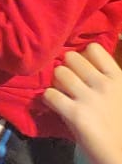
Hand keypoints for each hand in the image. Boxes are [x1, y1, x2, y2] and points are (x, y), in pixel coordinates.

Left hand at [45, 44, 121, 163]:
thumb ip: (110, 85)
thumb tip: (87, 74)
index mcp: (119, 79)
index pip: (94, 48)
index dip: (83, 56)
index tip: (81, 69)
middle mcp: (104, 84)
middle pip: (71, 57)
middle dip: (67, 68)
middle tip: (68, 84)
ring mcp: (89, 98)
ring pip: (59, 72)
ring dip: (56, 83)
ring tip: (61, 95)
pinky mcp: (75, 114)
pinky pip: (49, 94)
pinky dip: (48, 100)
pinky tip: (55, 108)